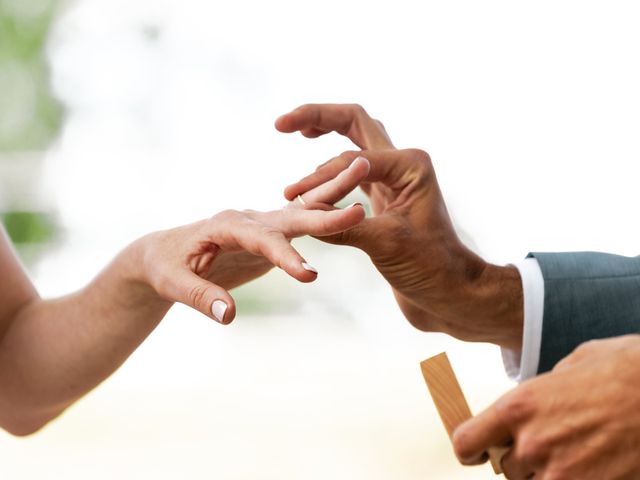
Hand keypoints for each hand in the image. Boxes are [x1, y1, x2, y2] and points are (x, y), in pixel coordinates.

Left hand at [129, 205, 364, 323]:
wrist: (164, 253)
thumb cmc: (164, 267)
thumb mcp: (173, 283)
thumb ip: (200, 296)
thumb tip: (229, 315)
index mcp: (226, 225)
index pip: (261, 240)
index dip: (284, 256)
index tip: (310, 275)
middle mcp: (249, 219)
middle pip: (292, 215)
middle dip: (325, 212)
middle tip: (358, 208)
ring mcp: (262, 225)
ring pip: (303, 210)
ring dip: (333, 195)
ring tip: (363, 173)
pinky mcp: (270, 236)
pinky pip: (302, 224)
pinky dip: (326, 213)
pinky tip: (351, 205)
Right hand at [276, 104, 522, 348]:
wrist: (449, 291)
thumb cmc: (430, 268)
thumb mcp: (386, 245)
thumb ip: (345, 225)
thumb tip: (302, 214)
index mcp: (409, 166)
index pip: (351, 159)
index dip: (318, 178)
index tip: (292, 198)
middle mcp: (402, 164)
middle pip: (354, 122)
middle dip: (318, 116)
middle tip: (282, 123)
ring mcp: (393, 179)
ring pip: (354, 141)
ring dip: (324, 134)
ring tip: (293, 132)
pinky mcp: (384, 196)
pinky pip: (351, 170)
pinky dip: (329, 167)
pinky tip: (313, 174)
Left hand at [452, 335, 639, 479]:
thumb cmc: (626, 371)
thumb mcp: (570, 366)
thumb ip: (539, 392)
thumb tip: (530, 407)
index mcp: (519, 406)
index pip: (465, 442)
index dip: (469, 451)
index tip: (478, 453)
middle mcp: (533, 443)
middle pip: (506, 469)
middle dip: (524, 459)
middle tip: (553, 443)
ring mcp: (563, 474)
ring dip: (548, 476)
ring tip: (577, 453)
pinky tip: (593, 467)